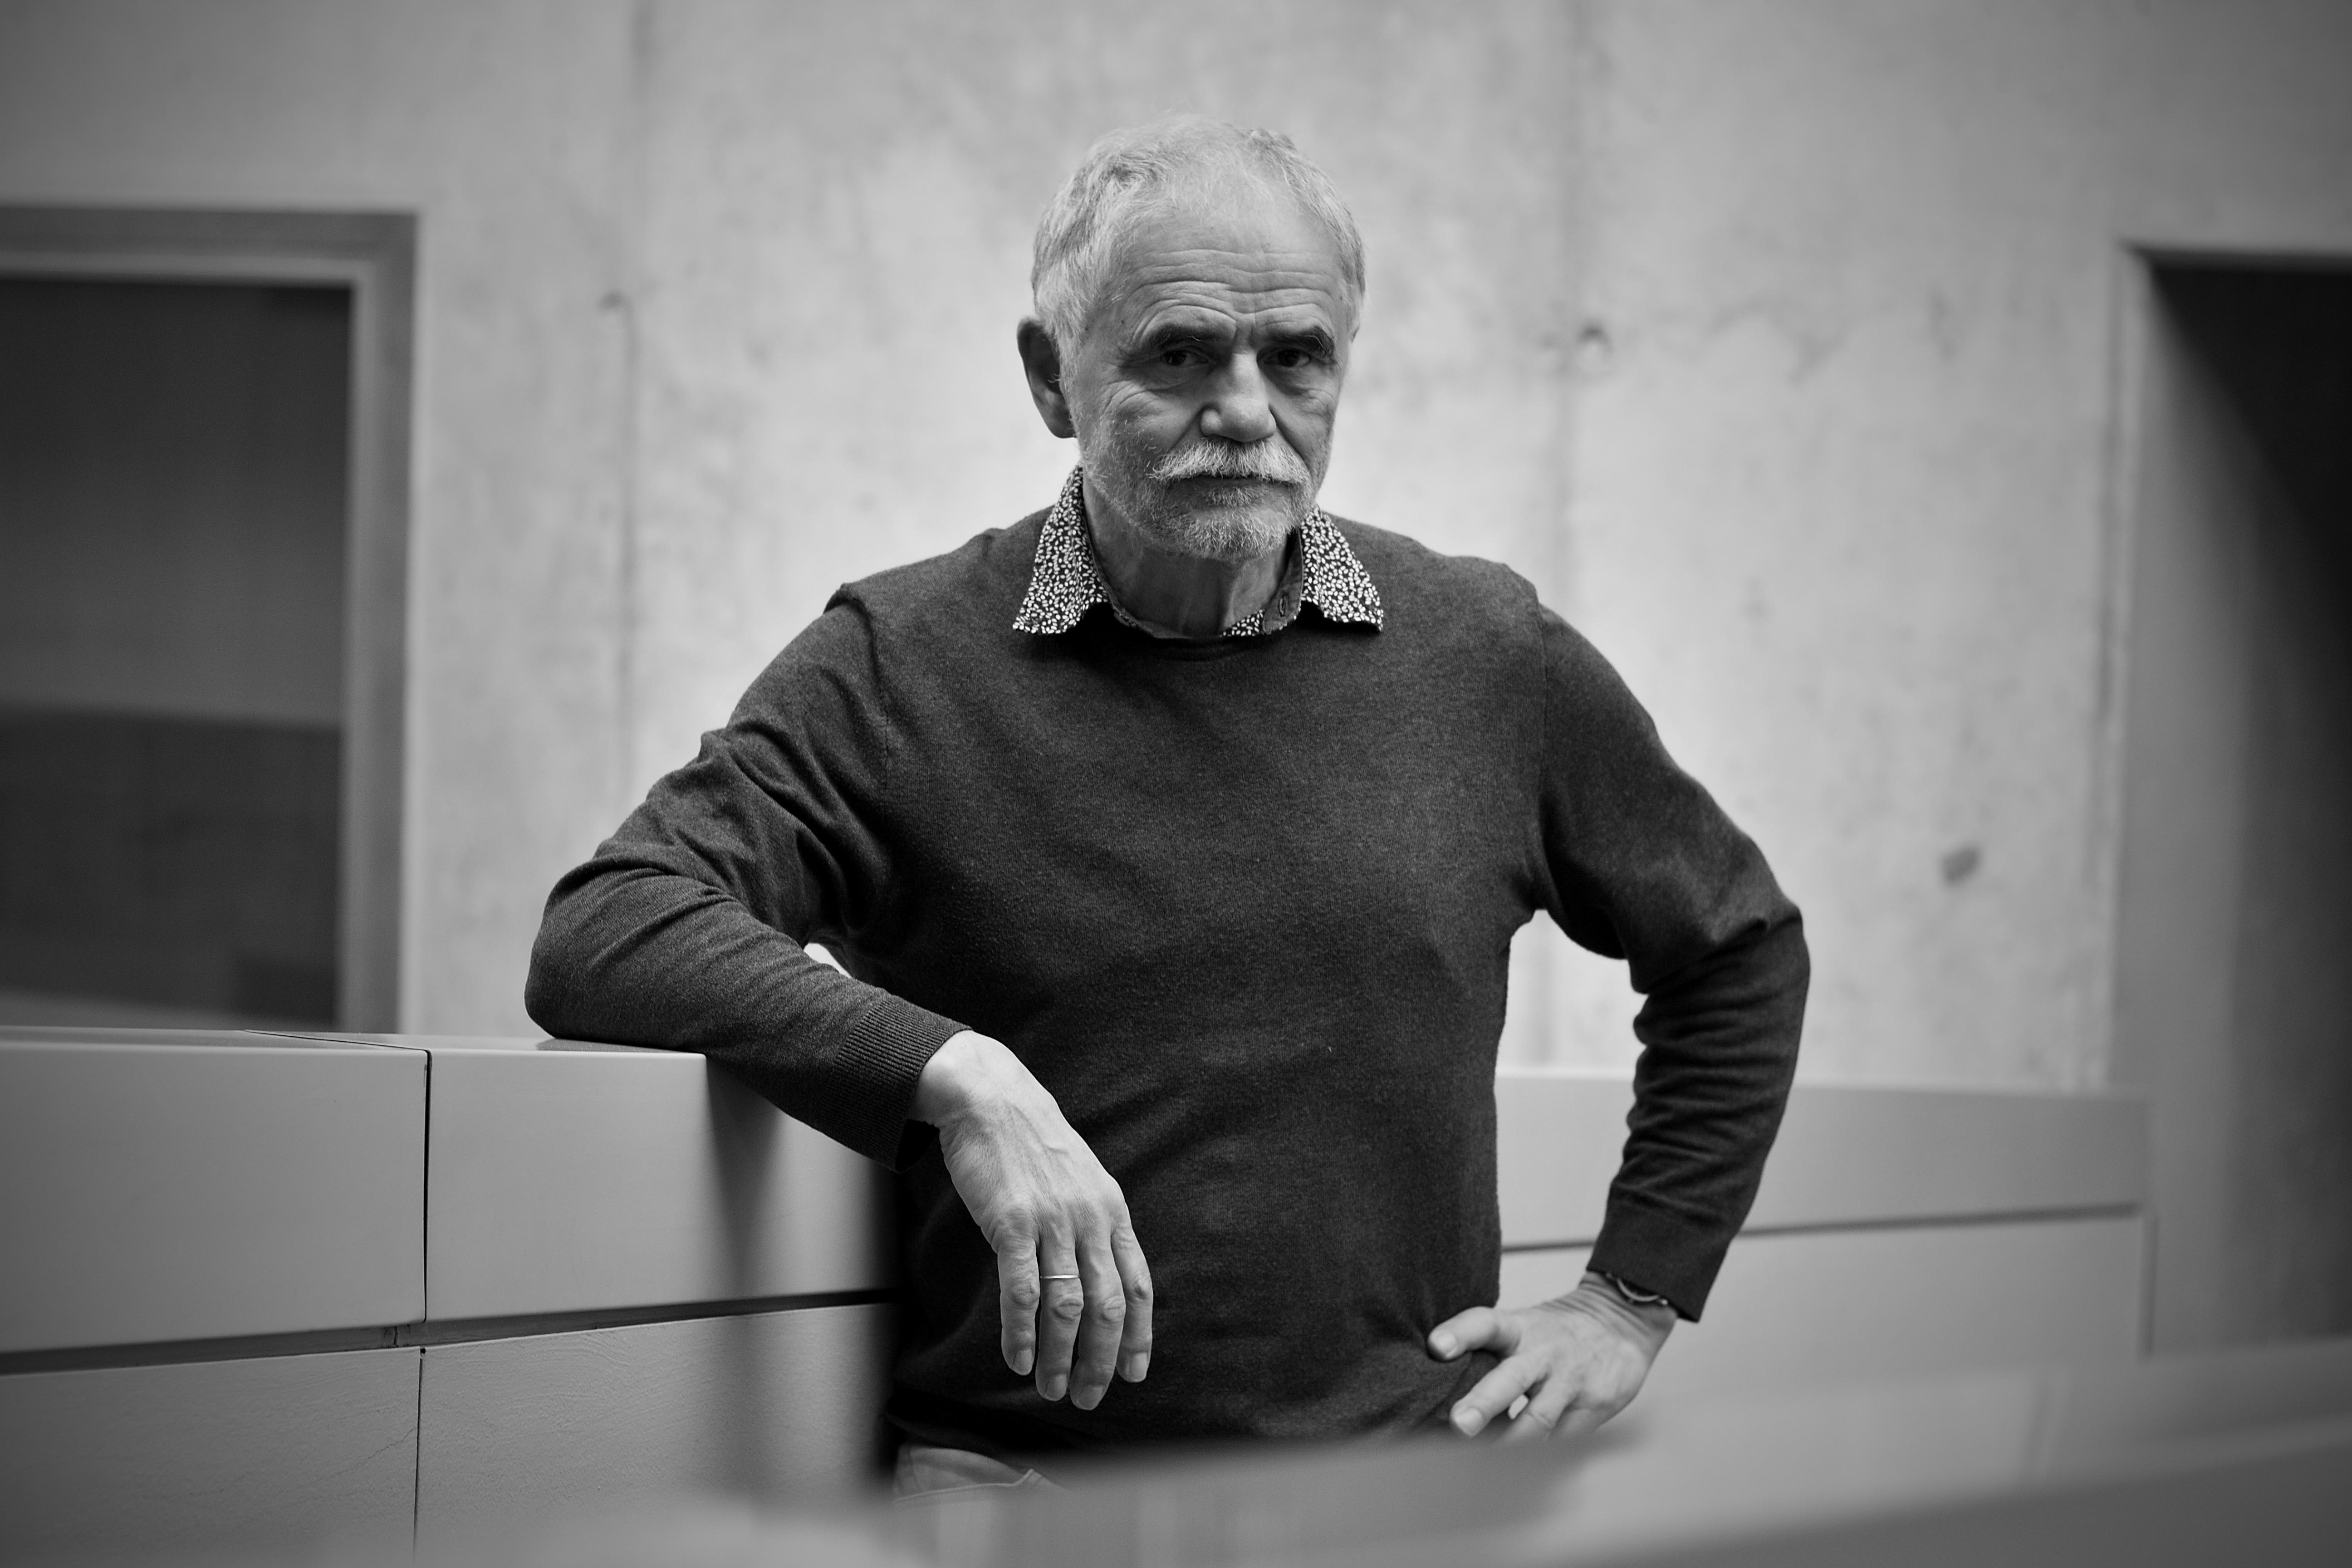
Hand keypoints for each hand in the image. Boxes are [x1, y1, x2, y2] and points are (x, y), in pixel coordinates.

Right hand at [910, 1031, 1151, 1408]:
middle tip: (1089, 1397)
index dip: (1139, 1335)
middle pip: (1107, 1306)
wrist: (992, 1098)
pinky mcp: (1011, 1223)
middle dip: (1102, 1360)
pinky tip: (1018, 1358)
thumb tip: (1102, 1276)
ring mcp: (1052, 1221)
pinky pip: (1022, 1291)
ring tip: (1052, 1389)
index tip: (1135, 1373)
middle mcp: (1090, 1220)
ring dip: (1060, 1357)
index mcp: (1112, 1211)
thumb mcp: (1082, 1180)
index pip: (1138, 1285)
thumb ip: (1095, 1226)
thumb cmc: (1033, 1144)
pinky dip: (1021, 1332)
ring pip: (1066, 1307)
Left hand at [1427, 1273, 1674, 1439]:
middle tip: (1460, 1424)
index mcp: (1518, 1329)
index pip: (1485, 1324)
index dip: (1460, 1333)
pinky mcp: (1592, 1407)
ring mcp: (1568, 1381)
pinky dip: (1539, 1454)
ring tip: (1481, 1462)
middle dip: (1484, 1403)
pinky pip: (1562, 1439)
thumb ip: (1486, 1352)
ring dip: (1509, 1442)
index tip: (1436, 1346)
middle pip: (1510, 1378)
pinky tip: (1516, 1467)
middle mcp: (1541, 1353)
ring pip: (1538, 1418)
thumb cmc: (1553, 1332)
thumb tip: (1436, 1389)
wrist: (1621, 1321)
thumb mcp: (1521, 1327)